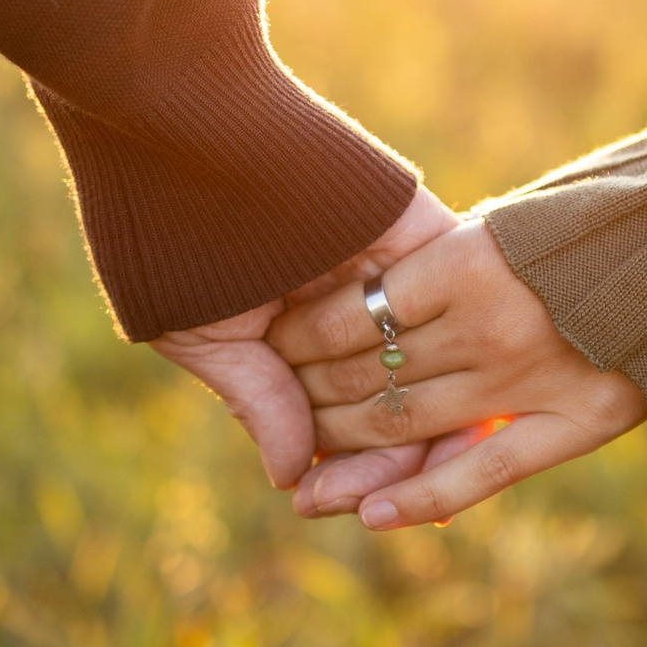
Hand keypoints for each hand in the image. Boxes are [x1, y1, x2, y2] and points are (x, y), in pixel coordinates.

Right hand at [150, 186, 455, 487]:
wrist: (194, 140)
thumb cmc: (179, 235)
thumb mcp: (208, 334)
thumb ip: (260, 400)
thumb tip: (292, 477)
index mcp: (302, 334)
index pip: (340, 413)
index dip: (337, 462)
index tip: (319, 502)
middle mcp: (355, 310)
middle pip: (395, 404)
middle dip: (381, 462)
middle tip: (358, 506)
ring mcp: (395, 275)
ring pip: (435, 371)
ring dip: (428, 431)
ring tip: (409, 478)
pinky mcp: (427, 239)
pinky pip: (465, 311)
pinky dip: (466, 363)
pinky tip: (465, 424)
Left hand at [268, 219, 646, 528]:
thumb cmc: (600, 219)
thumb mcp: (514, 218)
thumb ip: (447, 256)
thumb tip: (366, 282)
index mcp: (469, 259)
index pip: (353, 314)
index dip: (301, 337)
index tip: (273, 343)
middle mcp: (491, 326)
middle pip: (368, 375)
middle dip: (309, 397)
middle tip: (276, 410)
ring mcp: (530, 380)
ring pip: (406, 427)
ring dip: (346, 449)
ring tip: (303, 469)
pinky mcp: (576, 422)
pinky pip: (479, 474)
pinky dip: (419, 500)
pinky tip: (369, 515)